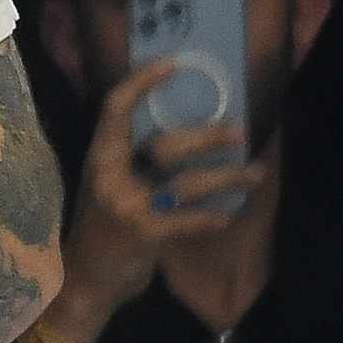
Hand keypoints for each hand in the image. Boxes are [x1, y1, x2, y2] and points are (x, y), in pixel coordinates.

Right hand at [61, 61, 266, 317]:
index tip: (174, 64)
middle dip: (207, 137)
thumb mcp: (109, 184)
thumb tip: (181, 132)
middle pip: (164, 144)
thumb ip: (133, 161)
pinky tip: (227, 215)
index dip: (143, 82)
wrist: (86, 278)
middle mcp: (110, 175)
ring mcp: (127, 205)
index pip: (116, 108)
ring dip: (226, 177)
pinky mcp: (143, 234)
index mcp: (100, 156)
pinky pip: (187, 219)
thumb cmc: (104, 227)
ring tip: (256, 172)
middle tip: (238, 132)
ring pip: (185, 183)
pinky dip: (211, 217)